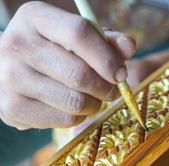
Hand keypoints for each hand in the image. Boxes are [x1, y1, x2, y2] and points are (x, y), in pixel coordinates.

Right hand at [0, 1, 135, 129]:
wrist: (15, 67)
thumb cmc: (55, 49)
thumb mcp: (79, 37)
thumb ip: (107, 40)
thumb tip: (129, 45)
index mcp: (35, 17)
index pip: (79, 33)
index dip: (108, 57)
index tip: (121, 74)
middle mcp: (16, 44)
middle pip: (78, 74)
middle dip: (106, 88)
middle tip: (112, 90)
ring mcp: (9, 78)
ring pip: (74, 101)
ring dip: (94, 104)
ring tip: (94, 98)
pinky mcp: (10, 107)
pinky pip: (63, 119)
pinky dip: (78, 116)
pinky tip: (75, 107)